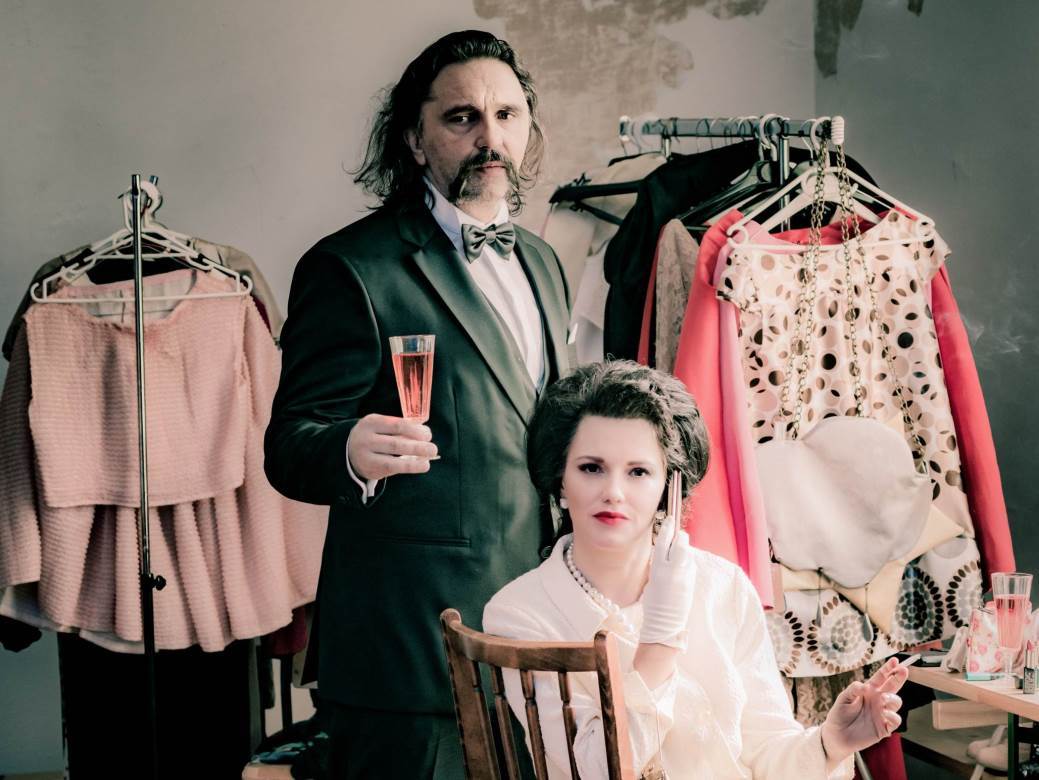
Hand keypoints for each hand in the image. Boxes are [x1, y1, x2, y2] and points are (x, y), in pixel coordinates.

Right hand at [347, 414, 437, 479]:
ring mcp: (366, 456)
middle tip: (433, 449)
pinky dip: (407, 468)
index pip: (397, 425)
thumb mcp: (382, 425)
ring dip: (413, 462)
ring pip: (392, 462)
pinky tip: (419, 466)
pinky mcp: (369, 470)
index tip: (428, 435)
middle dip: (417, 447)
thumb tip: (425, 433)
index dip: (415, 430)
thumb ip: (400, 427)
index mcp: (372, 422)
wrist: (349, 449)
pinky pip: (390, 470)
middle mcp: (366, 439)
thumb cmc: (375, 435)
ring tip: (428, 461)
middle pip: (395, 444)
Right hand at [639, 514, 693, 648]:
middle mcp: (672, 570)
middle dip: (680, 537)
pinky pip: (690, 565)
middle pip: (681, 542)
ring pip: (687, 553)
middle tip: (679, 536)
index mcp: (658, 568)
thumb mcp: (652, 579)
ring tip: (679, 556)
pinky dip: (687, 563)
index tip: (670, 519)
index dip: (668, 528)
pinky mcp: (692, 582)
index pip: (664, 541)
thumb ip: (659, 563)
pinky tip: (682, 569)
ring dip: (684, 550)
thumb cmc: (654, 602)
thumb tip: (666, 551)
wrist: (665, 623)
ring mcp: (684, 576)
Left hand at [821, 657, 907, 762]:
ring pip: (896, 702)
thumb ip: (852, 690)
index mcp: (868, 691)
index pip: (881, 677)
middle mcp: (877, 700)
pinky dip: (893, 716)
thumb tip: (864, 685)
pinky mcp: (884, 727)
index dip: (888, 669)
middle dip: (898, 678)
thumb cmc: (839, 715)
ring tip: (883, 698)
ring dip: (893, 698)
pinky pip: (895, 720)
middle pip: (892, 687)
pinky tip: (885, 713)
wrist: (837, 735)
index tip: (895, 661)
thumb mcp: (843, 699)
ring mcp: (882, 713)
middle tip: (903, 670)